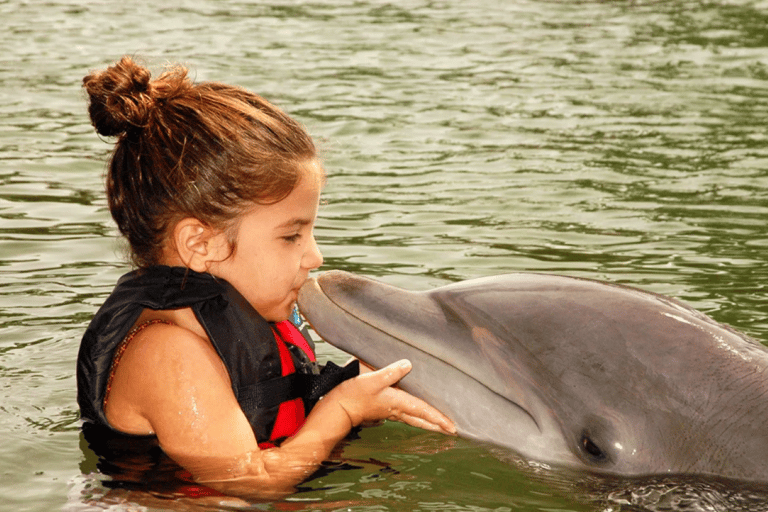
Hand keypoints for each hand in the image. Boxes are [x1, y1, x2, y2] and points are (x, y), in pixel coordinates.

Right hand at [330, 359, 455, 434]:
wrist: (338, 408)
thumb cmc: (354, 394)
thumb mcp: (372, 380)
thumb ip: (390, 372)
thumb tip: (408, 364)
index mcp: (397, 402)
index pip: (423, 411)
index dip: (438, 418)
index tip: (453, 428)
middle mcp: (396, 409)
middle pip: (421, 419)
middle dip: (437, 425)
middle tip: (452, 431)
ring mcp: (389, 411)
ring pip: (414, 418)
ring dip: (428, 422)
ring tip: (439, 424)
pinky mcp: (383, 408)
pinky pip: (405, 414)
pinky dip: (416, 416)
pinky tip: (416, 413)